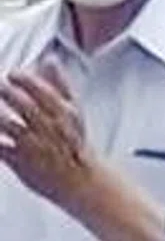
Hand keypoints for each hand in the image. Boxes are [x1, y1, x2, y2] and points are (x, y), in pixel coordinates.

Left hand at [0, 64, 95, 208]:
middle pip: (21, 105)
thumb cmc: (75, 145)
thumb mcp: (74, 111)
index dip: (22, 79)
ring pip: (5, 124)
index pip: (40, 90)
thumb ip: (60, 84)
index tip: (13, 74)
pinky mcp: (19, 162)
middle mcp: (47, 128)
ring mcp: (32, 145)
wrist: (82, 181)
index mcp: (62, 114)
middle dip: (5, 92)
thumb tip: (50, 60)